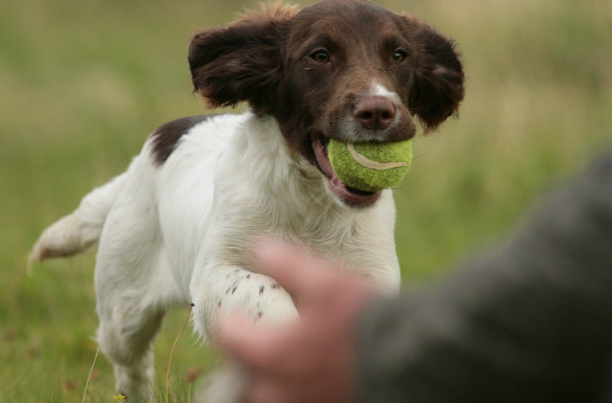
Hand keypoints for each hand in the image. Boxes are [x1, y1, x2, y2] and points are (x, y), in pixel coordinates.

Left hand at [216, 239, 376, 402]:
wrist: (407, 358)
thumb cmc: (361, 317)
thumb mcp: (322, 280)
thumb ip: (285, 263)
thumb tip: (259, 247)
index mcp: (272, 353)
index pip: (229, 337)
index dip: (232, 320)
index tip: (238, 311)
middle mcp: (279, 388)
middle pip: (243, 376)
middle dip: (246, 357)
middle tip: (256, 340)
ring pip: (268, 397)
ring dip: (267, 380)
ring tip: (279, 364)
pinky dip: (293, 391)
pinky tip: (307, 377)